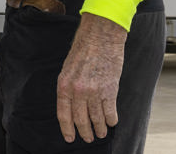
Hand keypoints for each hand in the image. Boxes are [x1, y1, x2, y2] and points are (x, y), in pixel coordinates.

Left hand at [56, 13, 126, 143]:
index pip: (63, 114)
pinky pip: (110, 112)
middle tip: (89, 138)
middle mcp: (77, 91)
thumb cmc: (84, 49)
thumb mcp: (68, 68)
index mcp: (64, 84)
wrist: (100, 35)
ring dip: (100, 128)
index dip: (67, 128)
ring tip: (102, 133)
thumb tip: (72, 105)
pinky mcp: (109, 90)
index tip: (70, 138)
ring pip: (96, 118)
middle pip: (80, 119)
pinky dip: (111, 120)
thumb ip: (69, 87)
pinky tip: (112, 122)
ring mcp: (94, 91)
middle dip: (85, 132)